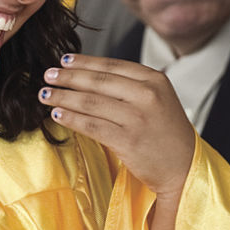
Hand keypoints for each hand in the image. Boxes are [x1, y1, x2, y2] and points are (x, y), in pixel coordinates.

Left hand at [40, 54, 193, 197]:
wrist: (184, 168)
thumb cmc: (167, 135)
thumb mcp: (159, 100)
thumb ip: (132, 86)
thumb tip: (89, 76)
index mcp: (155, 80)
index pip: (112, 66)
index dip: (85, 63)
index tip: (64, 61)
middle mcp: (148, 95)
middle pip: (98, 82)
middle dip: (68, 77)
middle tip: (48, 75)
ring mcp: (138, 118)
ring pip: (91, 102)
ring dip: (63, 97)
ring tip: (45, 95)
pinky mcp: (128, 141)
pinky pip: (91, 126)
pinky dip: (71, 119)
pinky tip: (57, 115)